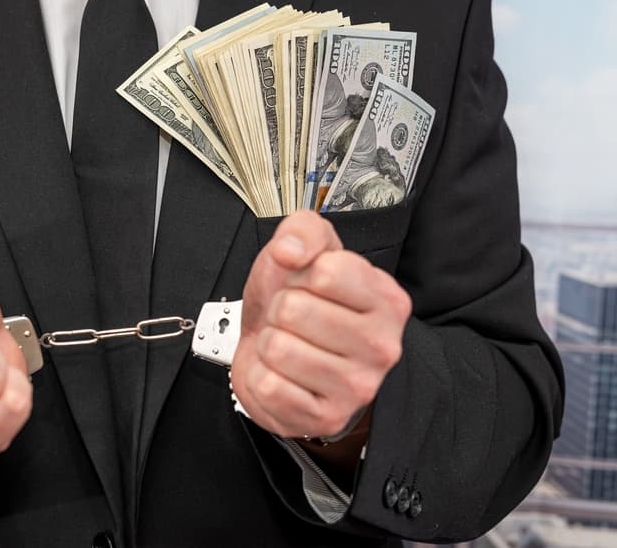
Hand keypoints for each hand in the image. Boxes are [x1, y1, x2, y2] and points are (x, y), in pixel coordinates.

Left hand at [232, 210, 410, 440]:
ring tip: (287, 345)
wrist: (279, 353)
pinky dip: (261, 377)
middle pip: (293, 310)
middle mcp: (382, 346)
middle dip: (279, 310)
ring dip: (269, 344)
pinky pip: (268, 385)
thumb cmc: (297, 302)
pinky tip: (281, 374)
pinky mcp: (325, 417)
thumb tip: (290, 249)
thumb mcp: (303, 251)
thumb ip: (302, 231)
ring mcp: (357, 386)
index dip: (300, 273)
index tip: (307, 284)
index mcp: (386, 300)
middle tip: (292, 320)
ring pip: (278, 348)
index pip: (326, 272)